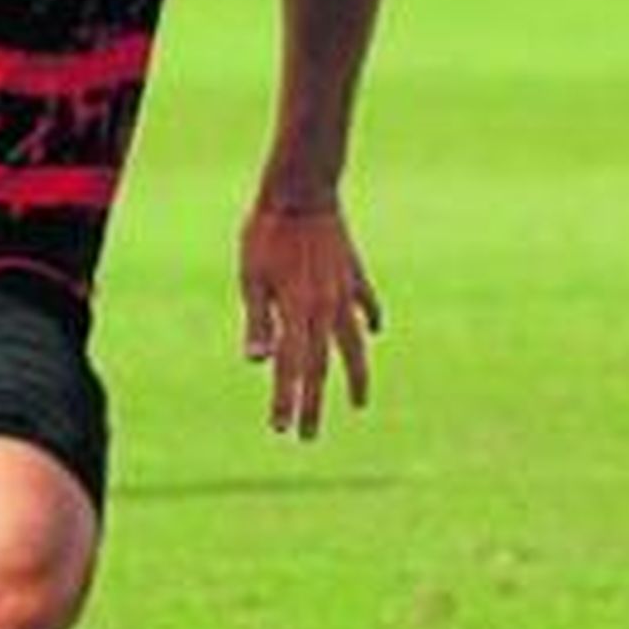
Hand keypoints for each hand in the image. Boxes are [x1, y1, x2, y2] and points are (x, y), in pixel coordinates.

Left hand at [238, 203, 381, 439]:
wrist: (303, 192)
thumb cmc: (267, 234)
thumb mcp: (251, 277)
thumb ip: (258, 321)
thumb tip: (256, 363)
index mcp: (297, 312)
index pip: (290, 368)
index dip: (286, 400)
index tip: (282, 429)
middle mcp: (325, 310)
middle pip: (321, 368)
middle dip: (313, 405)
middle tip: (308, 436)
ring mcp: (344, 293)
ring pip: (353, 347)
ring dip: (354, 378)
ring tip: (358, 403)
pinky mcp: (354, 274)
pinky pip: (366, 305)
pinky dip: (371, 320)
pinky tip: (376, 334)